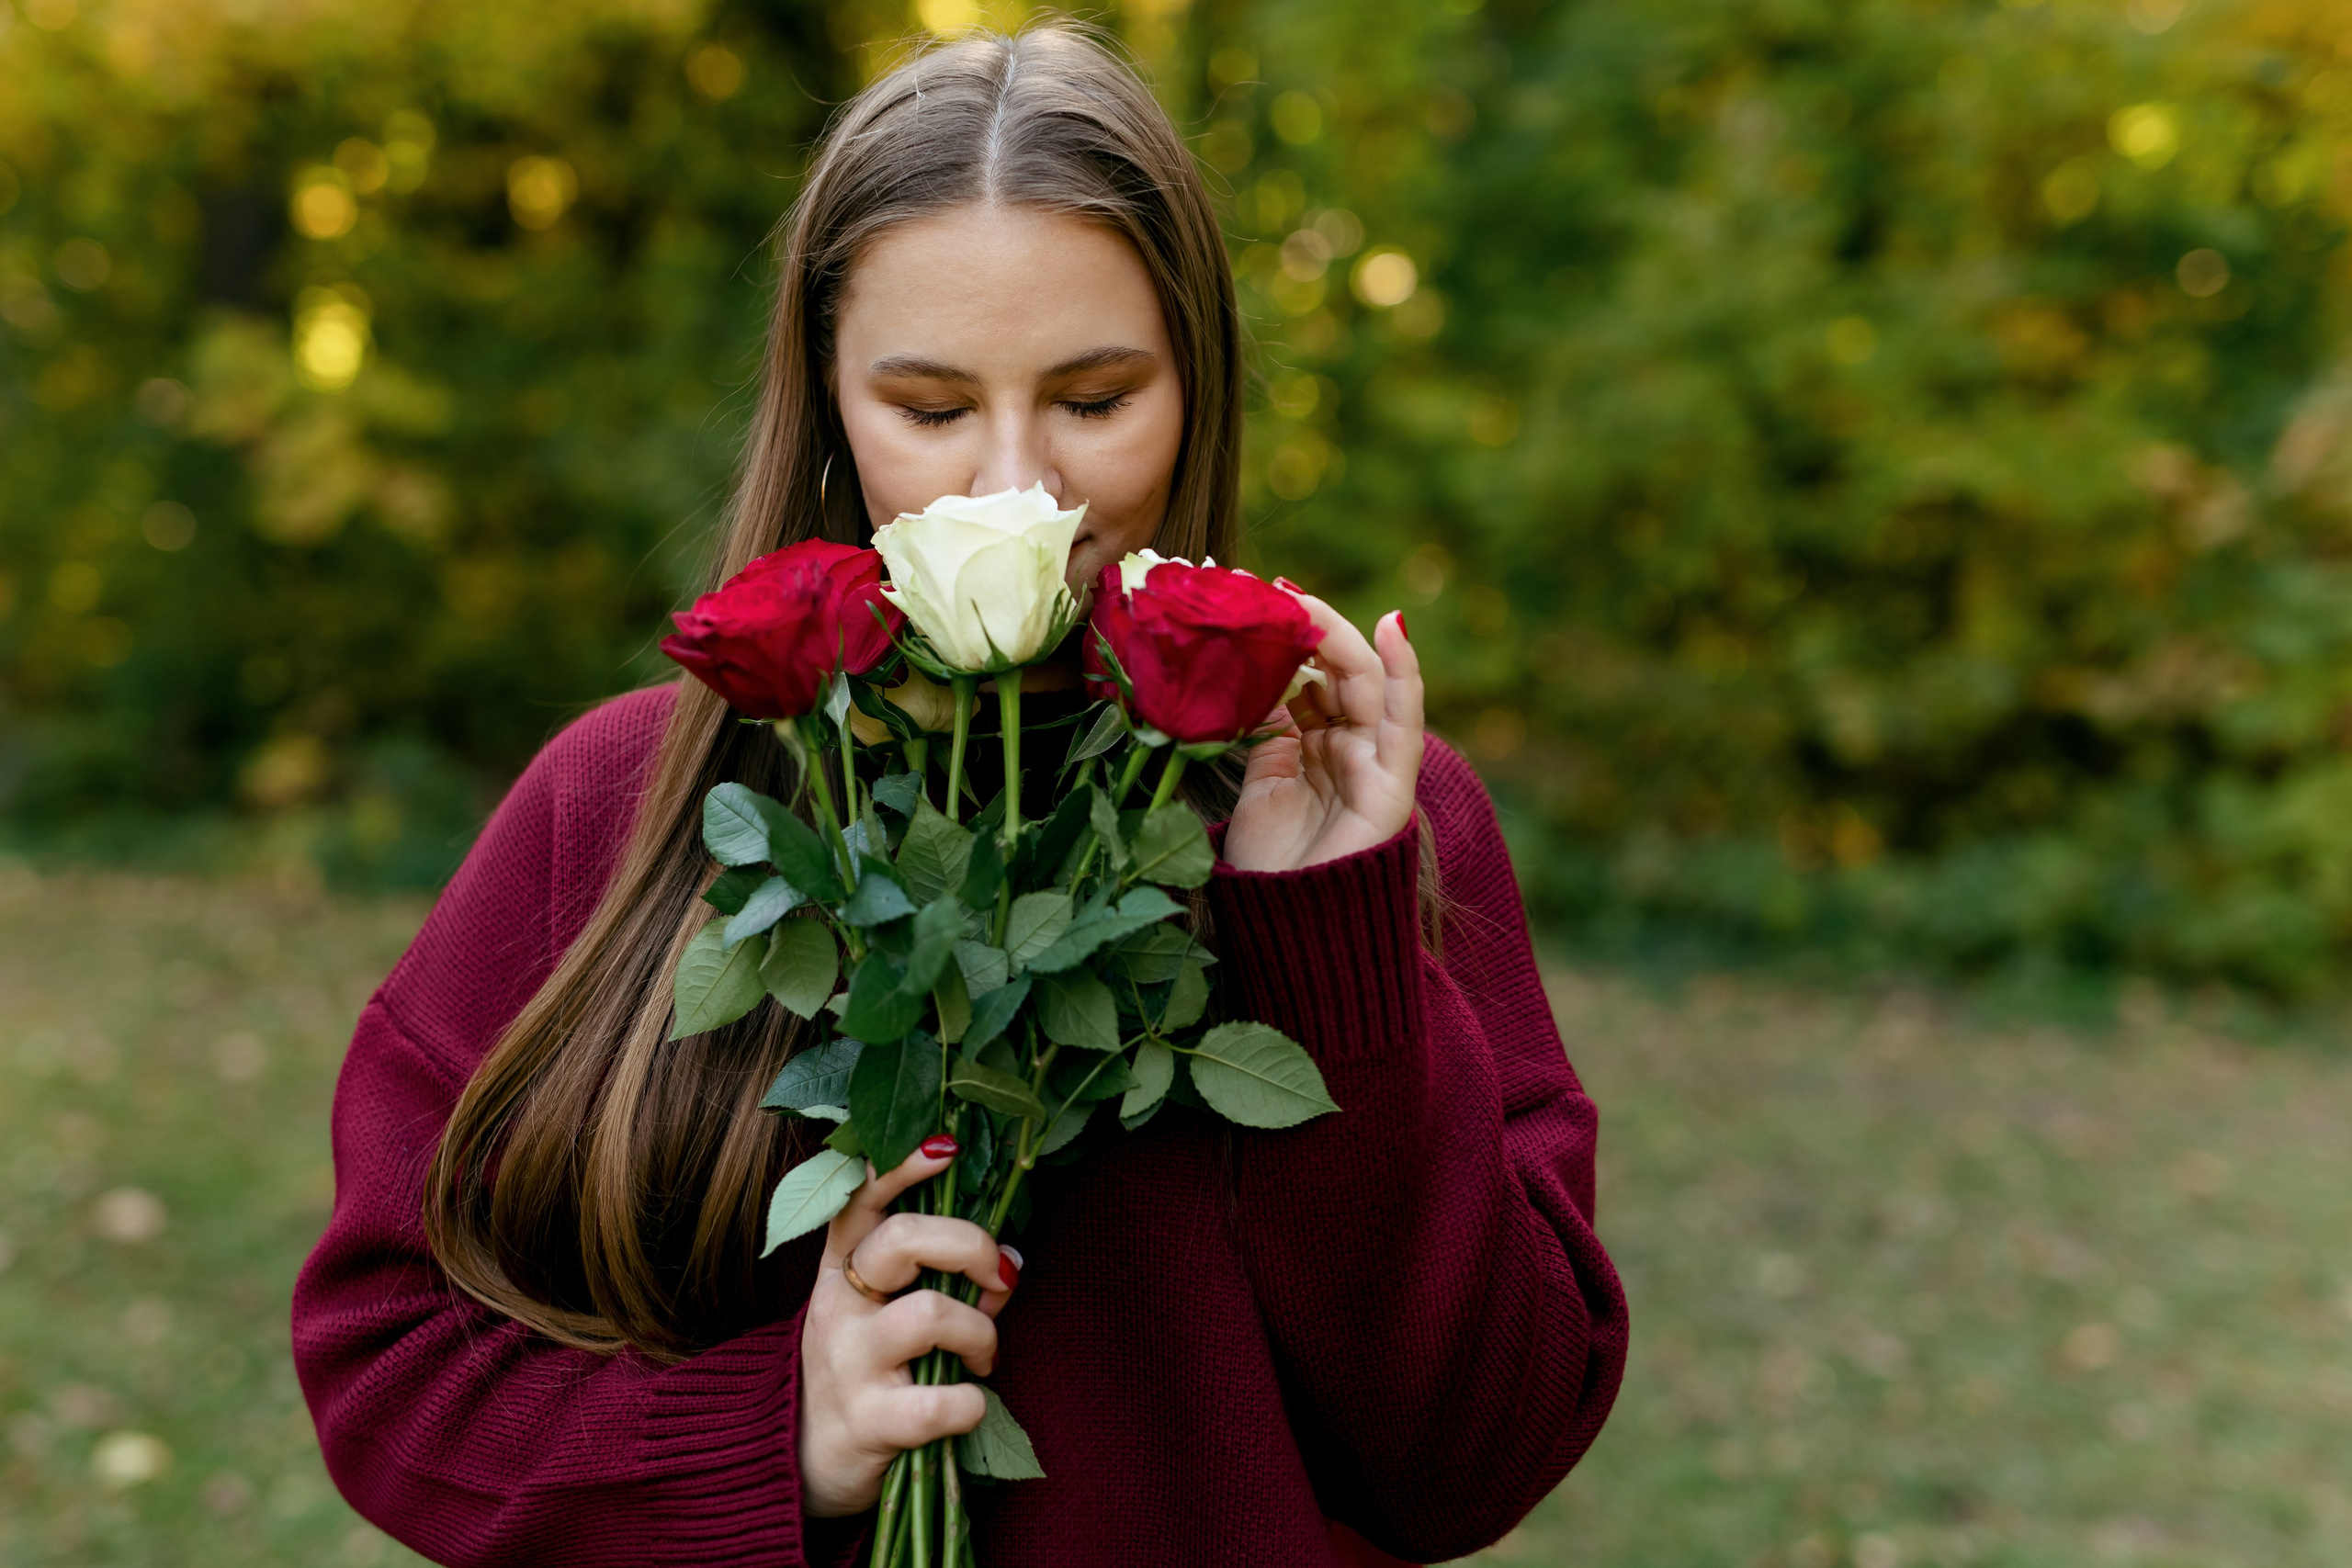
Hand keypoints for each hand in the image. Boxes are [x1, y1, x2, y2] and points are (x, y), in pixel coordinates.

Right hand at [798, 1143, 1017, 1516]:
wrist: (801, 1462)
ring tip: (983, 1357)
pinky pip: (938, 1402)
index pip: (862, 1201)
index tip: (944, 1148)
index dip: (901, 1168)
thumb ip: (944, 1281)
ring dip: (979, 1331)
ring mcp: (850, 1363)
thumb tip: (1010, 1262)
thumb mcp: (885, 1316)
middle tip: (999, 1279)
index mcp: (842, 1270)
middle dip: (970, 1246)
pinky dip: (970, 1402)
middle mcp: (839, 1306)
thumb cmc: (864, 1373)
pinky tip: (968, 1405)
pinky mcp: (868, 1422)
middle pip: (902, 1240)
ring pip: (929, 1314)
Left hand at [1222, 597, 1422, 872]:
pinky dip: (1403, 670)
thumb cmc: (1268, 865)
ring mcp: (1374, 762)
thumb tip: (1259, 672)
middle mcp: (1349, 748)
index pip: (1311, 676)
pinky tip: (1391, 629)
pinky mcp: (1393, 781)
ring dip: (1335, 635)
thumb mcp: (1257, 780)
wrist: (1286, 926)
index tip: (1256, 600)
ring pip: (1365, 681)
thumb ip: (1267, 729)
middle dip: (1308, 626)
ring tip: (1300, 601)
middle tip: (1272, 591)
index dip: (1289, 639)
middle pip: (1337, 670)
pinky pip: (1403, 718)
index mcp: (1317, 747)